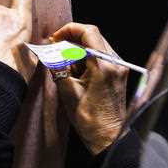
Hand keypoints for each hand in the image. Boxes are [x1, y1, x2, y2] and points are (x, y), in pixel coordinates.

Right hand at [50, 23, 127, 154]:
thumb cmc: (89, 119)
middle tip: (56, 47)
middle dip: (72, 39)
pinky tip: (76, 71)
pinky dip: (87, 57)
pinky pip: (101, 56)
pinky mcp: (118, 73)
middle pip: (93, 36)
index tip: (55, 38)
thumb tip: (49, 52)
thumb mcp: (68, 92)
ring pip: (97, 45)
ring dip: (79, 49)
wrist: (109, 138)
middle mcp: (115, 62)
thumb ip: (58, 67)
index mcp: (104, 65)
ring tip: (65, 64)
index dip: (69, 30)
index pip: (88, 32)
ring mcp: (119, 67)